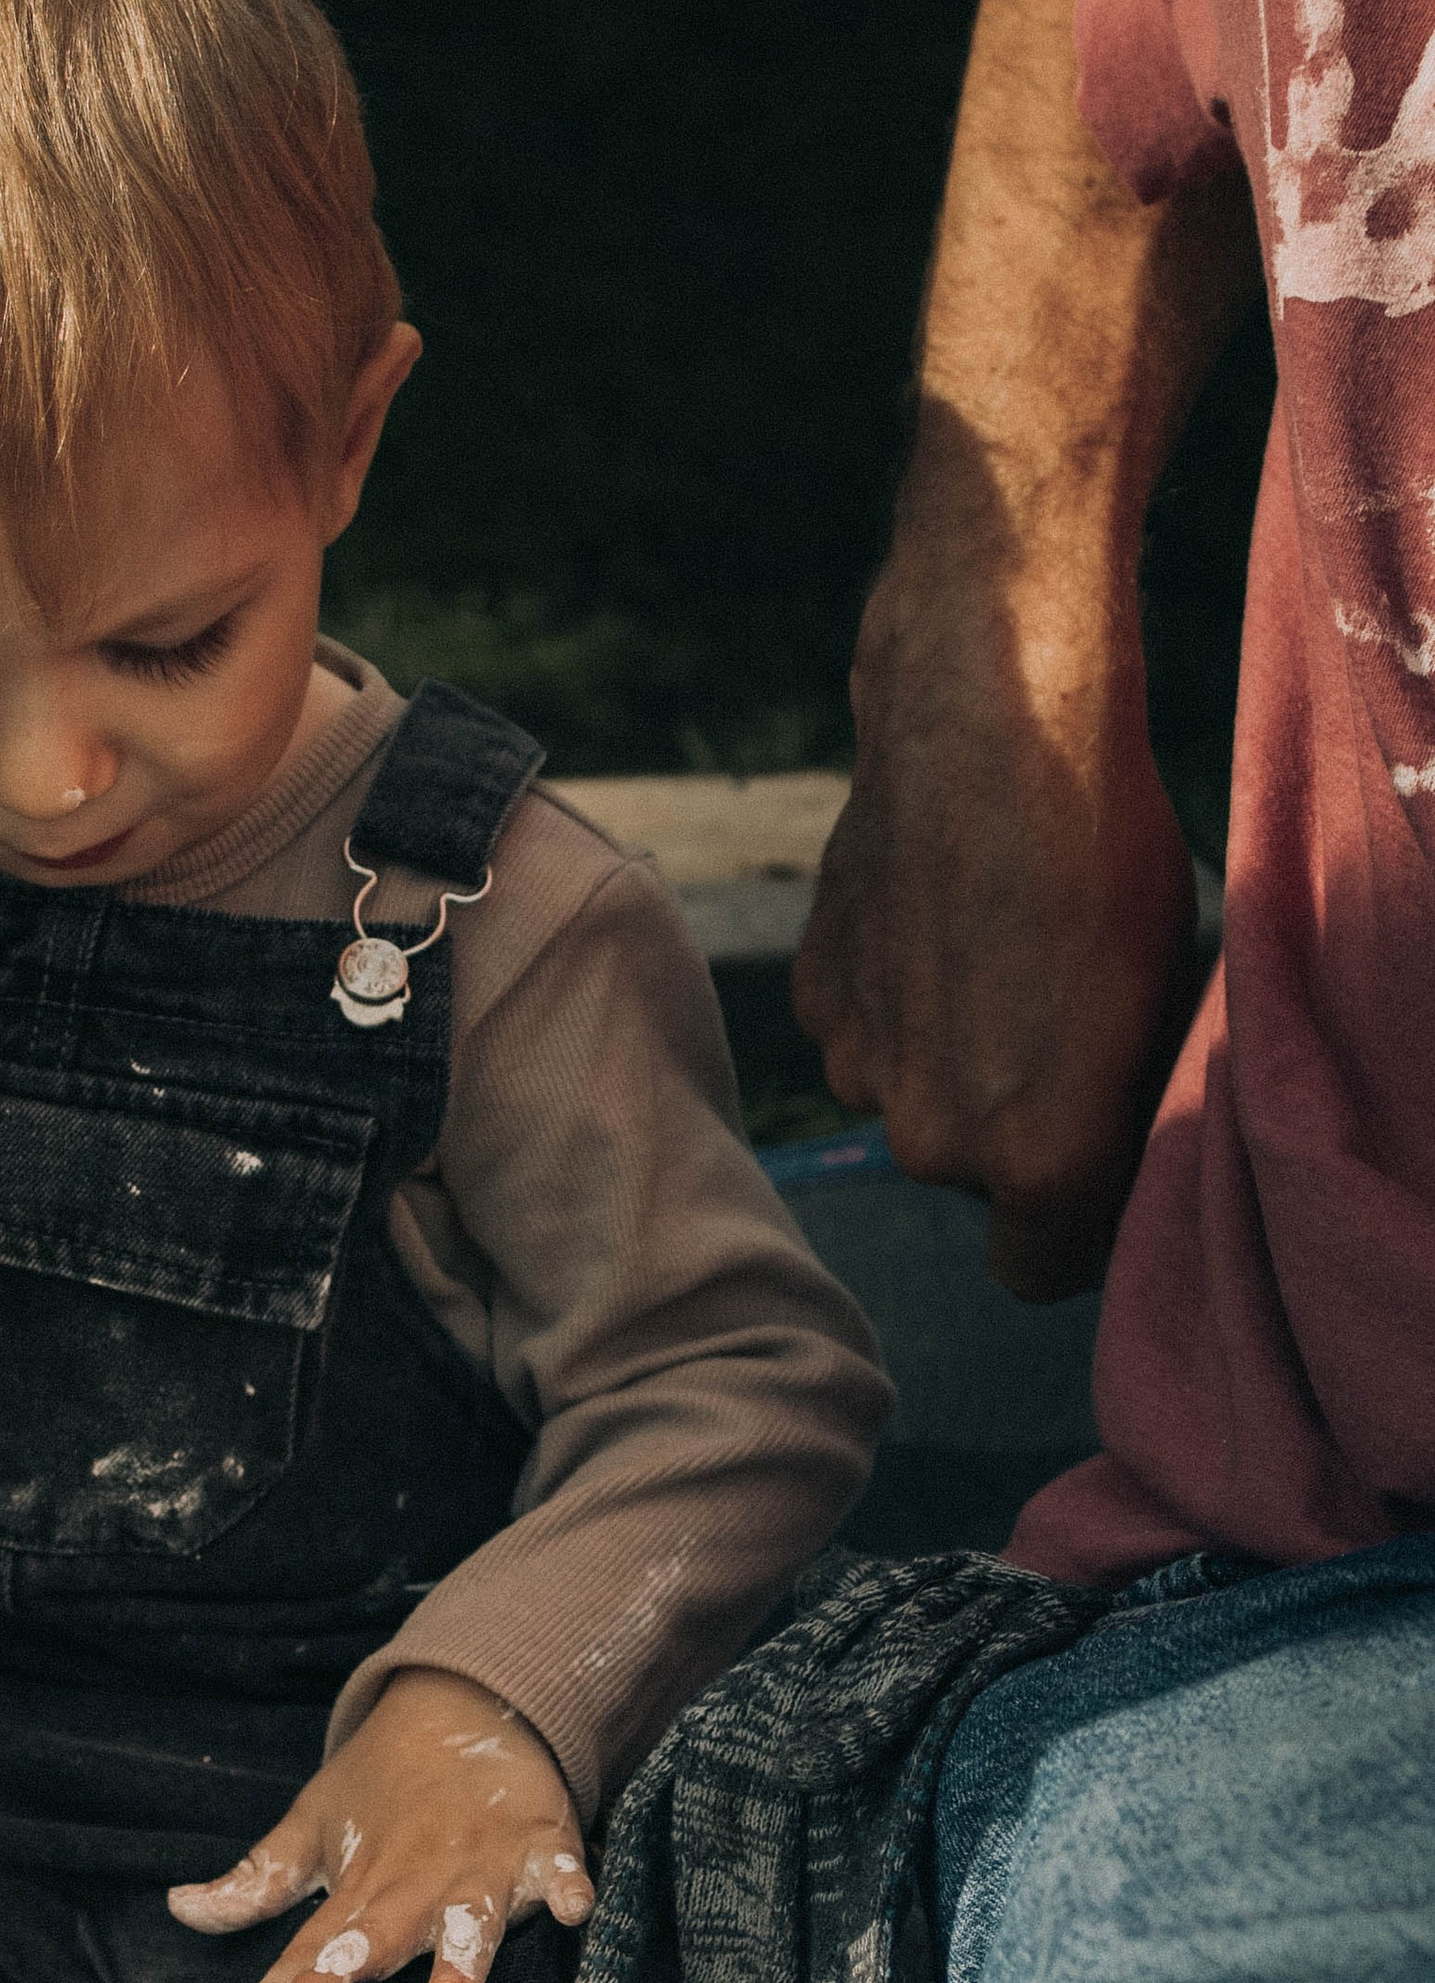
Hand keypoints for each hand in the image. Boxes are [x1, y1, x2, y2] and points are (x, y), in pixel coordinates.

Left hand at [168, 1668, 591, 1982]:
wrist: (464, 1700)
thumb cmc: (383, 1783)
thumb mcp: (311, 1827)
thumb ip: (255, 1882)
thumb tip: (181, 1910)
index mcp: (358, 1885)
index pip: (303, 1951)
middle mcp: (413, 1881)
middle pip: (373, 1938)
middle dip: (336, 1977)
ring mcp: (480, 1863)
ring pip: (469, 1920)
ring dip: (459, 1960)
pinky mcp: (542, 1842)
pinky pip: (561, 1870)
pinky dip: (570, 1886)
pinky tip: (575, 1908)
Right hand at [794, 489, 1201, 1302]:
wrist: (986, 710)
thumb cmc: (1105, 844)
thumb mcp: (1166, 990)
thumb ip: (1128, 1102)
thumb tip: (1121, 1137)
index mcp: (1036, 1157)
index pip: (1044, 1271)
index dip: (1078, 1224)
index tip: (1102, 1161)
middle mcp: (933, 1140)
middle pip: (979, 1179)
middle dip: (1018, 1122)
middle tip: (1065, 1019)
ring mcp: (861, 1069)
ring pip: (917, 1102)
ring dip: (952, 1058)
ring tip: (1001, 950)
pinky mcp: (815, 996)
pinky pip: (867, 1035)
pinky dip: (898, 997)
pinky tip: (942, 912)